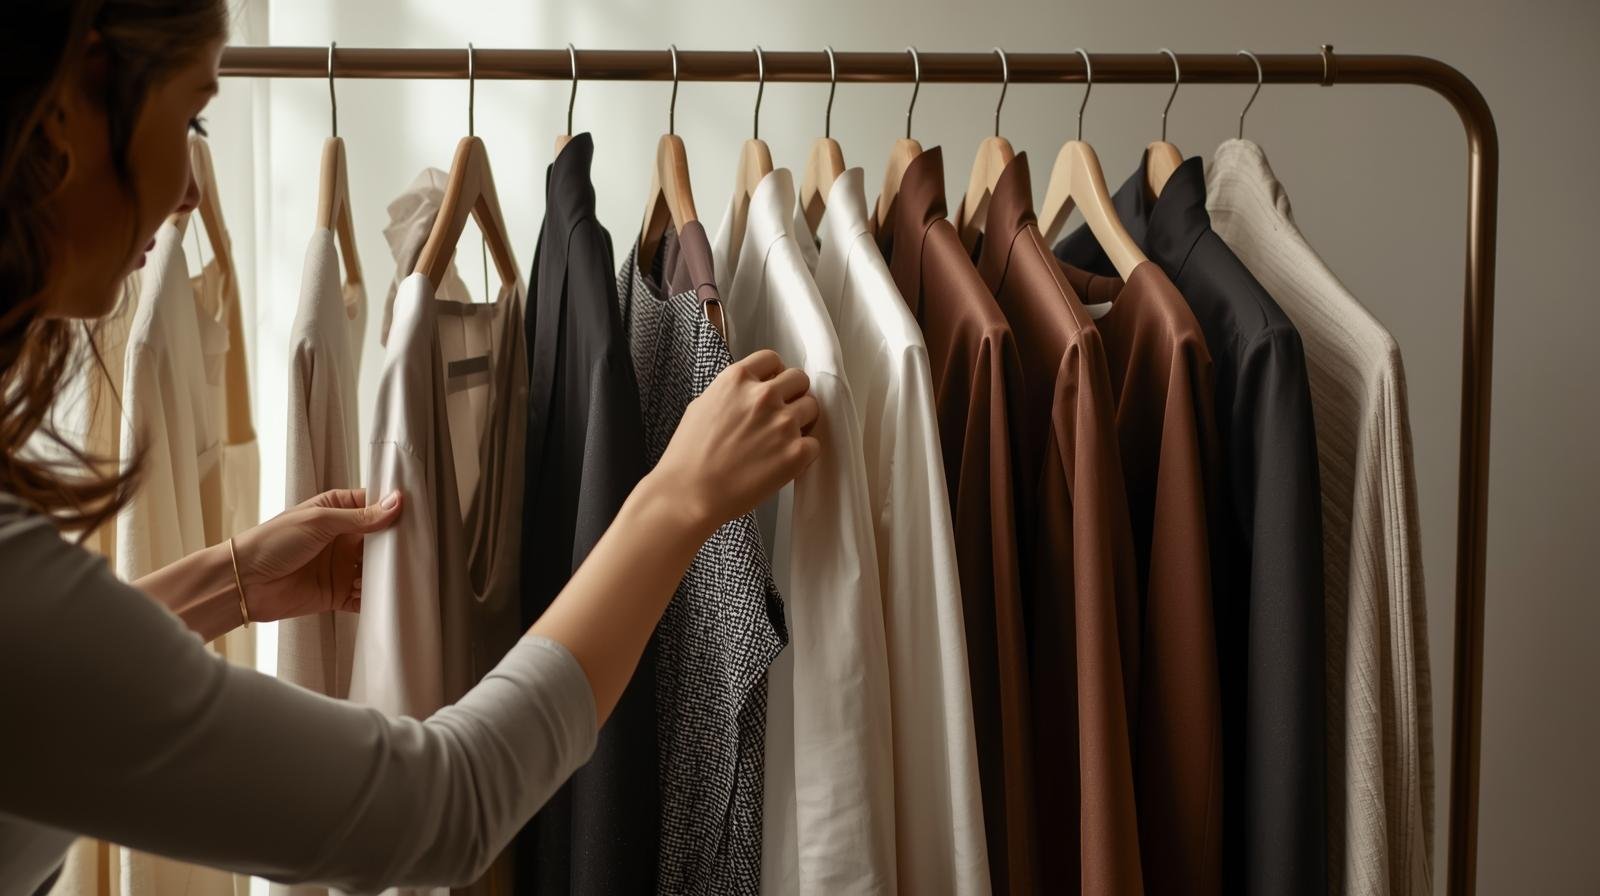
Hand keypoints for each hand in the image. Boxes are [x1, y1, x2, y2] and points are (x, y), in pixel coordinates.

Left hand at [230, 489, 403, 622]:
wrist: (244, 583)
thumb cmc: (273, 541)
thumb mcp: (319, 521)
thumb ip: (360, 516)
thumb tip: (396, 503)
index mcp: (336, 512)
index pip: (373, 506)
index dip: (394, 510)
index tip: (418, 515)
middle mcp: (342, 538)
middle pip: (380, 540)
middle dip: (397, 544)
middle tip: (419, 547)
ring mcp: (341, 566)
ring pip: (376, 569)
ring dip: (389, 572)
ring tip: (407, 573)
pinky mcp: (338, 593)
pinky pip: (365, 596)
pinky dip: (376, 598)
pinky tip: (388, 596)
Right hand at [651, 349, 820, 537]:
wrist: (689, 494)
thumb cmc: (688, 456)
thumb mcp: (702, 406)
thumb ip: (731, 393)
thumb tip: (747, 393)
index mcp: (738, 379)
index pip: (772, 359)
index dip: (774, 374)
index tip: (774, 386)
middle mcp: (764, 395)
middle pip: (799, 380)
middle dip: (792, 395)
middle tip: (781, 414)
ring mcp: (783, 423)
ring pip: (812, 408)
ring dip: (801, 421)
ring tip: (781, 440)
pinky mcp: (796, 452)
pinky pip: (814, 443)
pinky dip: (803, 452)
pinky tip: (783, 461)